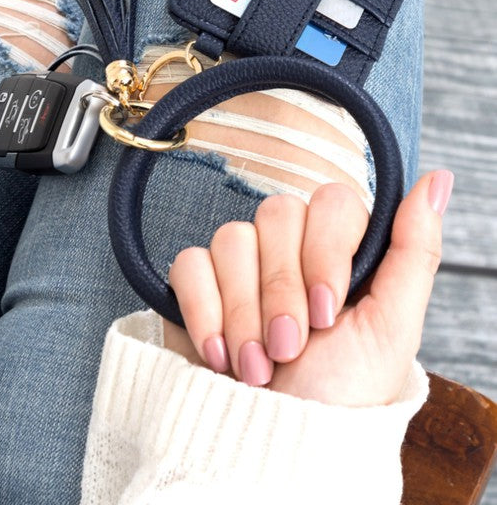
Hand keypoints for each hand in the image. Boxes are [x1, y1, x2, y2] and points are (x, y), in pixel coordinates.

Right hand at [164, 170, 452, 405]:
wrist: (274, 447)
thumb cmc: (342, 393)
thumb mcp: (392, 327)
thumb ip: (416, 250)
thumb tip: (438, 179)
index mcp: (340, 250)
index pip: (331, 202)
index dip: (324, 253)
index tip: (327, 314)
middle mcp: (290, 248)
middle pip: (276, 214)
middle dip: (281, 291)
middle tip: (289, 348)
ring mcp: (242, 263)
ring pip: (232, 237)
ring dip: (243, 312)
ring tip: (256, 367)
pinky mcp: (198, 283)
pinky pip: (190, 262)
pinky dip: (203, 311)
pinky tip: (219, 354)